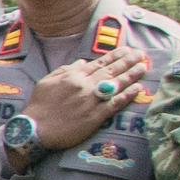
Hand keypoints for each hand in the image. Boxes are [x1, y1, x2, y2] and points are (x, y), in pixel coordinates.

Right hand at [27, 45, 153, 151]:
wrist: (35, 129)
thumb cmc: (39, 105)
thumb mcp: (47, 81)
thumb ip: (66, 69)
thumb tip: (83, 61)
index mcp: (74, 76)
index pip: (99, 63)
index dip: (115, 56)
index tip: (127, 50)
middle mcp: (85, 86)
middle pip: (111, 71)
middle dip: (128, 61)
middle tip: (141, 54)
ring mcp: (92, 101)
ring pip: (116, 85)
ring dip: (132, 75)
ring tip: (144, 67)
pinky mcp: (96, 117)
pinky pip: (115, 104)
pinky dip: (127, 95)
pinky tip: (137, 88)